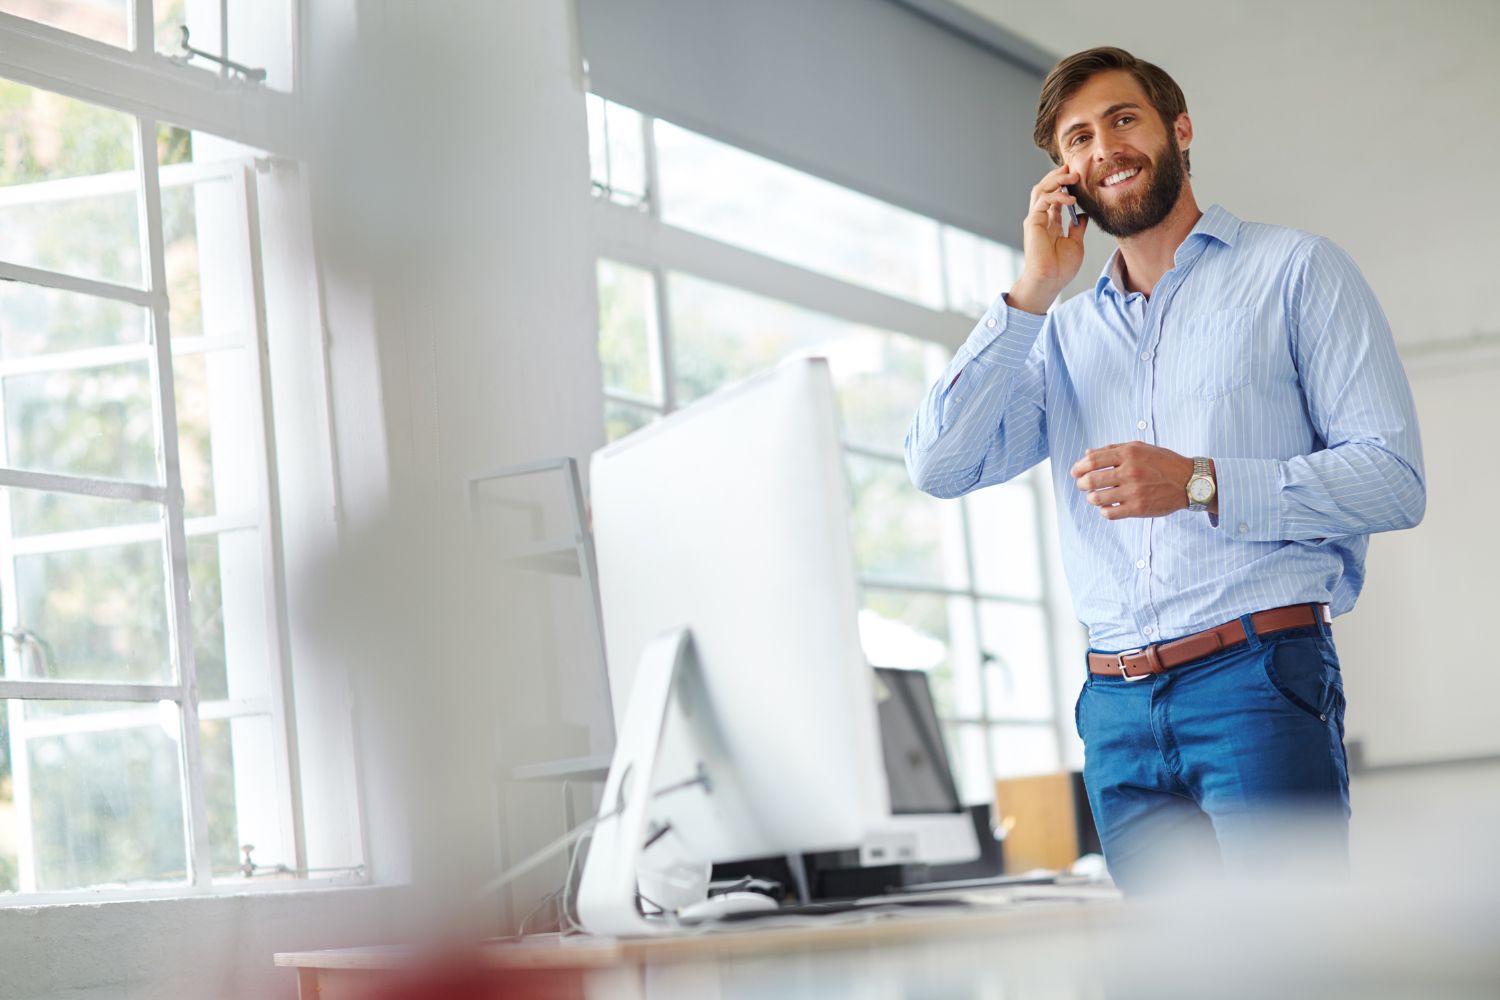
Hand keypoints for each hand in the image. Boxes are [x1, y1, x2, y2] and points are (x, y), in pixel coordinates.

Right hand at [1009, 165, 1088, 314]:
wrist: (1050, 281)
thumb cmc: (1061, 268)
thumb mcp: (1076, 243)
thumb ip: (1077, 227)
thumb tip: (1084, 214)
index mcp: (1050, 223)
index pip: (1054, 196)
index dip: (1064, 184)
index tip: (1077, 177)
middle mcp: (1040, 218)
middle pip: (1045, 188)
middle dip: (1058, 176)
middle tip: (1073, 169)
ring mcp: (1035, 219)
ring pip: (1041, 190)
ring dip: (1056, 180)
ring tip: (1072, 176)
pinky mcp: (1032, 222)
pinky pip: (1043, 201)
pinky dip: (1056, 196)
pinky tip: (1070, 199)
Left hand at [1071, 442, 1195, 519]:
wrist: (1189, 481)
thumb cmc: (1163, 463)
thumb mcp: (1140, 448)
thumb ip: (1113, 449)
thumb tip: (1087, 454)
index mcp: (1128, 454)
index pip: (1092, 460)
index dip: (1078, 467)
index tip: (1075, 472)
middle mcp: (1130, 472)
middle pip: (1091, 480)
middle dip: (1082, 484)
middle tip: (1083, 485)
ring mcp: (1134, 491)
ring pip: (1097, 498)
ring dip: (1092, 498)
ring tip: (1096, 496)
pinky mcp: (1138, 509)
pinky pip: (1109, 513)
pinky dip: (1104, 511)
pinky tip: (1108, 507)